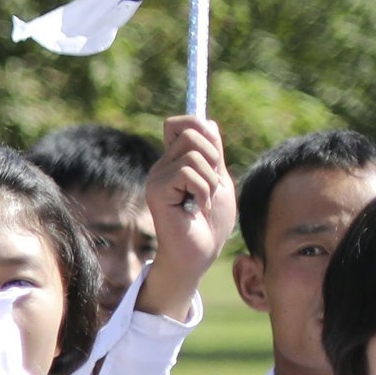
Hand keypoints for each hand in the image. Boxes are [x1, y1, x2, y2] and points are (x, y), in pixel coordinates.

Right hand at [135, 114, 235, 323]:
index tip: (213, 155)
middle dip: (214, 157)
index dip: (200, 127)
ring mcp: (157, 177)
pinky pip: (188, 173)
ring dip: (210, 181)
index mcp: (175, 161)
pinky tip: (196, 209)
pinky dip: (202, 191)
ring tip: (202, 202)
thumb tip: (207, 122)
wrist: (200, 253)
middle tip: (209, 186)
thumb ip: (213, 153)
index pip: (181, 123)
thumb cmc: (210, 222)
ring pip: (194, 153)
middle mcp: (162, 165)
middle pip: (192, 131)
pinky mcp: (156, 190)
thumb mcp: (219, 180)